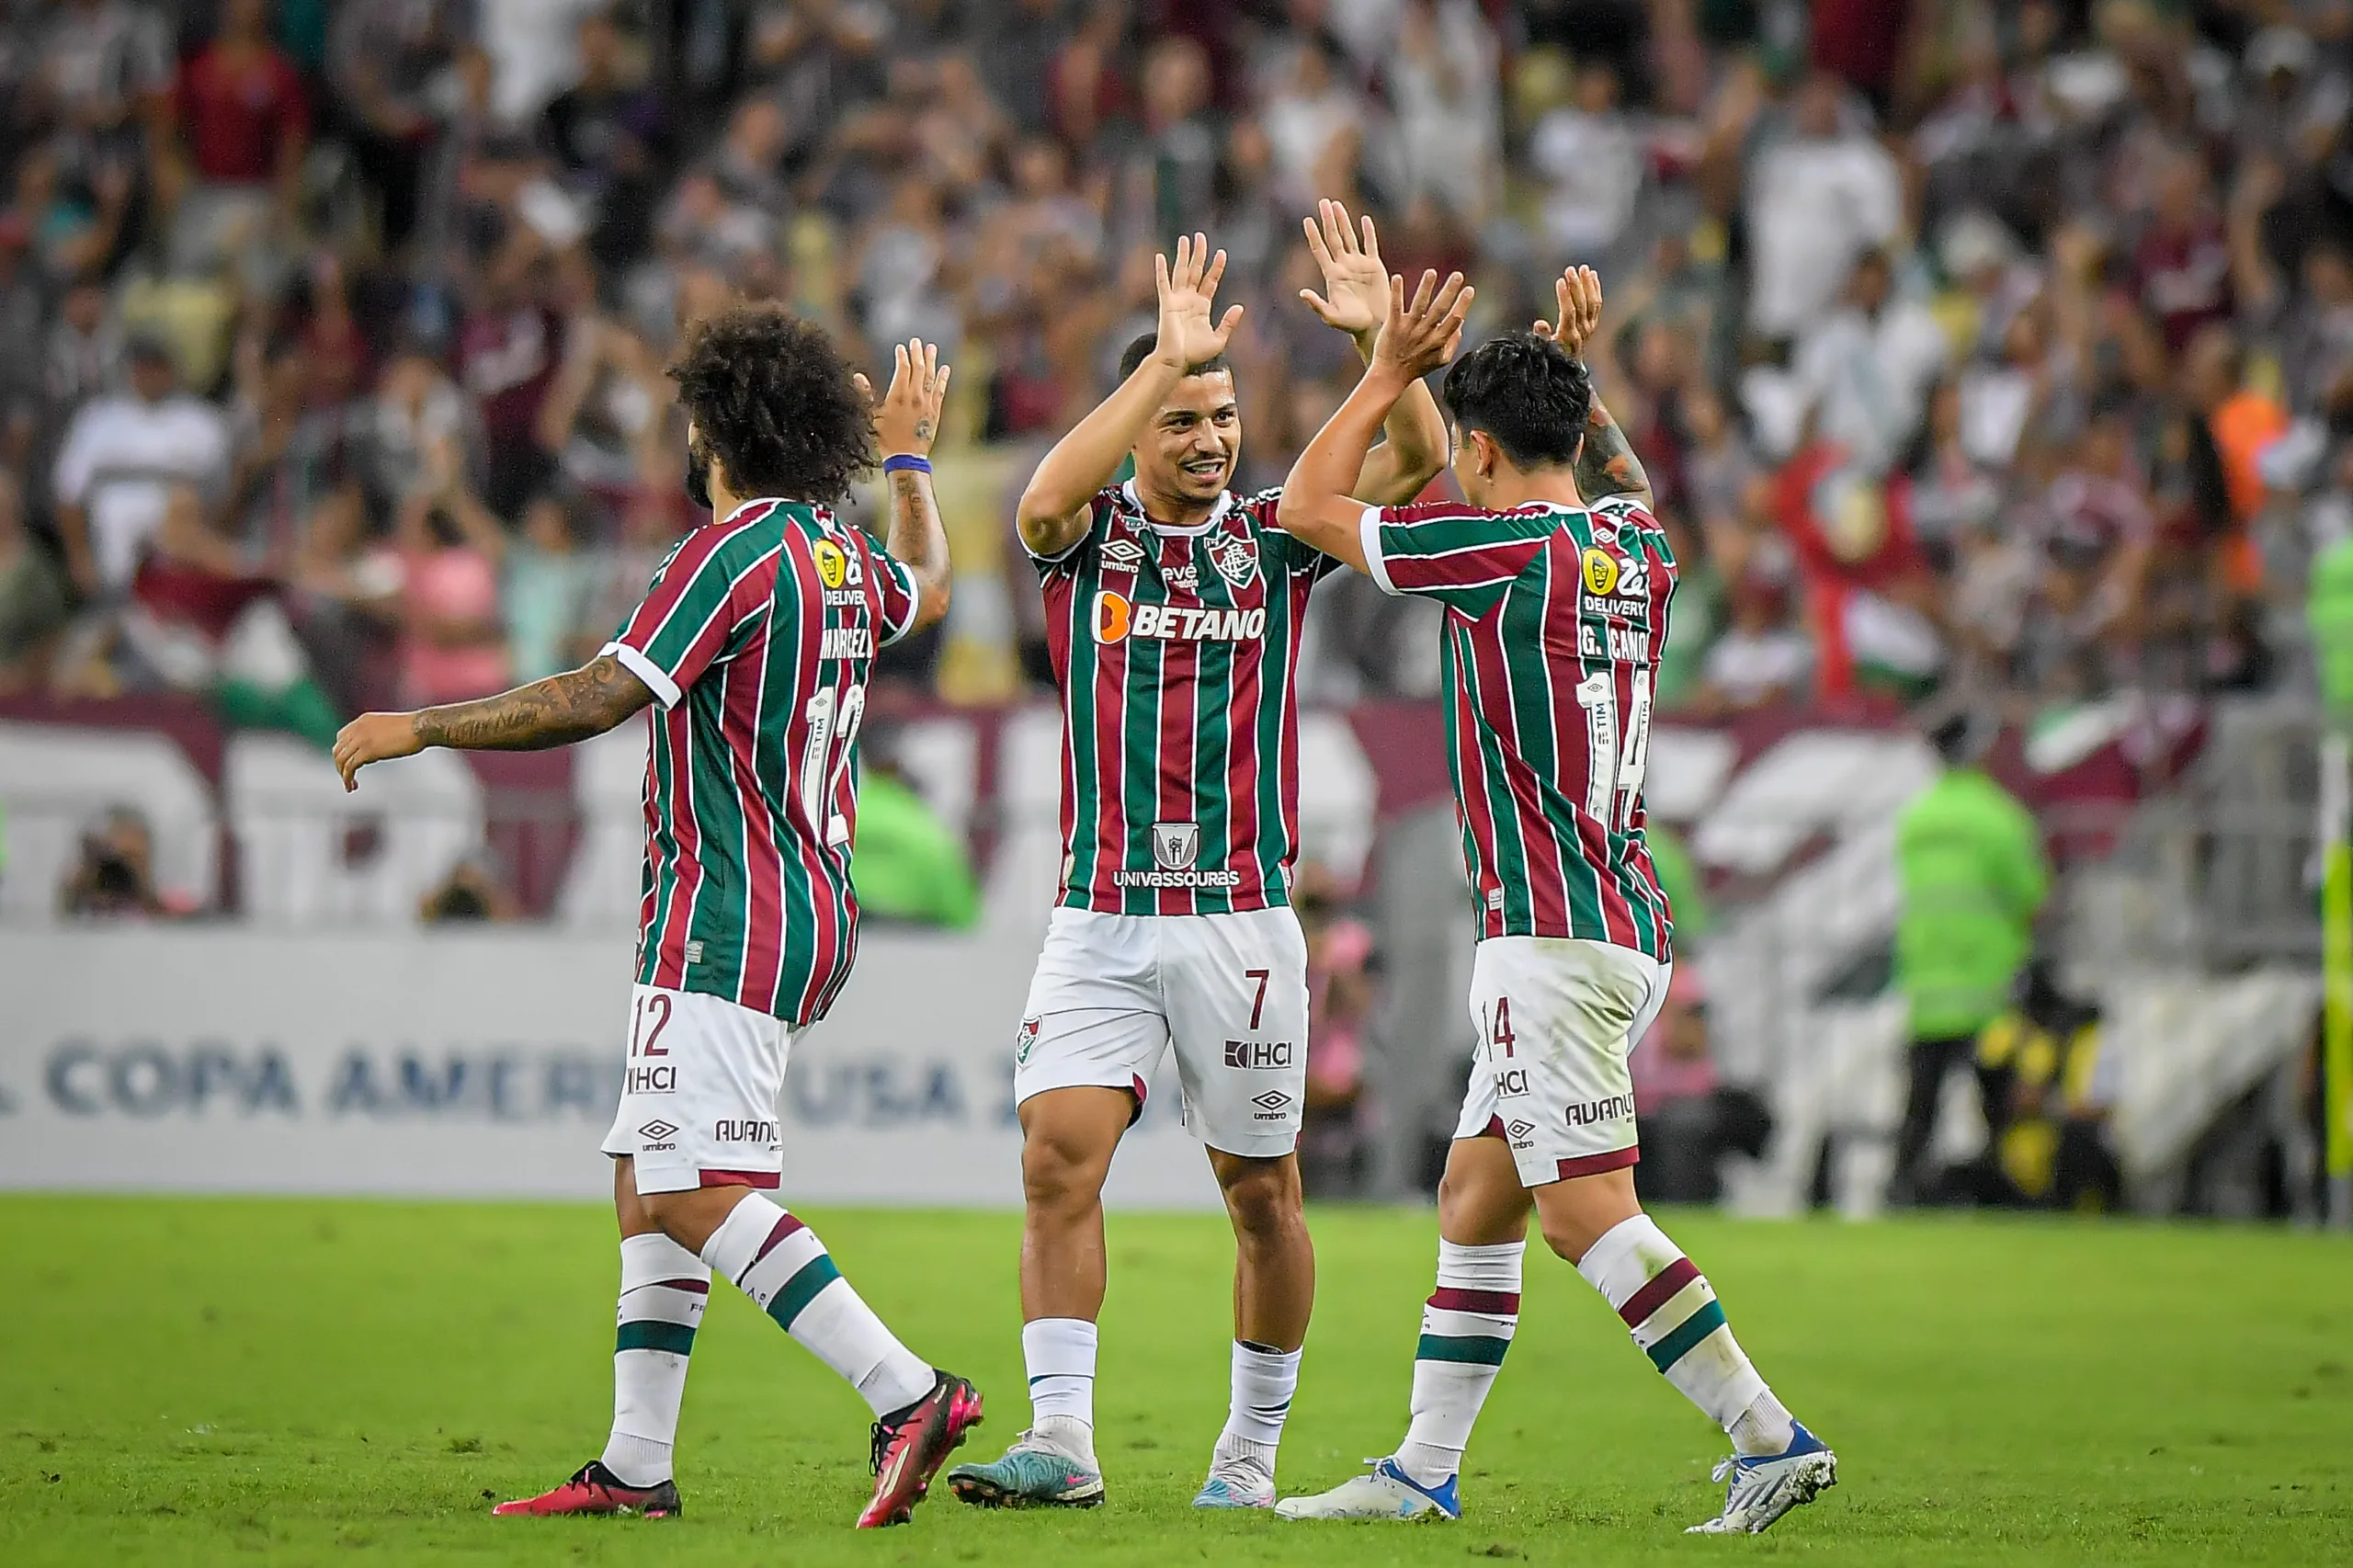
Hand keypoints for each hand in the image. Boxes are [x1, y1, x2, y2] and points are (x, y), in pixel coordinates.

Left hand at [331, 712, 423, 791]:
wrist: (421, 726)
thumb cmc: (415, 728)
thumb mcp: (390, 728)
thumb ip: (379, 735)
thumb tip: (379, 749)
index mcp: (363, 720)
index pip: (342, 737)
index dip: (343, 752)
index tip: (349, 764)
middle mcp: (358, 728)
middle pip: (338, 750)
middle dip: (340, 766)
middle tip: (348, 777)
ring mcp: (361, 739)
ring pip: (341, 760)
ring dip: (343, 775)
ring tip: (350, 786)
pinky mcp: (367, 751)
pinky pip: (349, 767)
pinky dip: (347, 778)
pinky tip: (353, 786)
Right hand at [859, 337, 951, 457]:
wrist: (906, 458)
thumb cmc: (885, 438)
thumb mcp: (871, 416)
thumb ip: (866, 394)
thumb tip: (857, 376)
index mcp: (898, 396)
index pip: (903, 369)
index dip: (902, 357)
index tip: (901, 347)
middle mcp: (915, 397)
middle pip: (918, 369)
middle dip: (917, 354)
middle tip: (917, 341)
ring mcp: (927, 404)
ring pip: (931, 377)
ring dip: (931, 361)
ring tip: (932, 348)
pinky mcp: (935, 412)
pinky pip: (941, 391)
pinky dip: (943, 379)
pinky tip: (946, 369)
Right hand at [1151, 232, 1243, 371]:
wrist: (1177, 361)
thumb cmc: (1195, 354)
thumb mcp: (1219, 339)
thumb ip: (1229, 323)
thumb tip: (1240, 307)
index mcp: (1202, 306)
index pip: (1211, 281)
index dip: (1216, 267)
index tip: (1222, 253)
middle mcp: (1189, 299)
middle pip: (1195, 271)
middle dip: (1199, 254)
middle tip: (1200, 236)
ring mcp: (1177, 300)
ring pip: (1181, 272)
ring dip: (1183, 255)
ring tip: (1185, 239)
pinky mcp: (1166, 303)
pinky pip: (1163, 283)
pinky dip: (1161, 270)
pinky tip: (1160, 256)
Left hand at [1299, 199, 1387, 339]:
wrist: (1375, 326)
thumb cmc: (1352, 325)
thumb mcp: (1332, 316)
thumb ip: (1317, 305)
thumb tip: (1302, 293)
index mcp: (1332, 275)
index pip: (1320, 250)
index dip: (1313, 235)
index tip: (1307, 219)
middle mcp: (1344, 266)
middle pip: (1333, 237)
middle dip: (1328, 220)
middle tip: (1323, 202)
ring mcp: (1359, 265)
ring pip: (1349, 237)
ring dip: (1343, 221)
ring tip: (1336, 205)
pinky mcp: (1374, 266)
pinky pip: (1370, 245)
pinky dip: (1368, 232)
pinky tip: (1364, 220)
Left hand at [1372, 269, 1474, 384]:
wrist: (1390, 377)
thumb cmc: (1416, 368)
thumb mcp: (1440, 360)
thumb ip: (1453, 343)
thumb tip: (1461, 323)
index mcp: (1439, 341)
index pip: (1454, 319)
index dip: (1463, 304)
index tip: (1469, 289)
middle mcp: (1425, 333)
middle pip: (1440, 309)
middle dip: (1450, 291)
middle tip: (1457, 275)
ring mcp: (1408, 329)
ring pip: (1419, 306)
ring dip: (1426, 288)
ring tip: (1431, 272)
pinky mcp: (1392, 327)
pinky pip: (1395, 307)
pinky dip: (1397, 293)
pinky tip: (1398, 277)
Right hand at [1532, 265, 1603, 357]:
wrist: (1570, 368)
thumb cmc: (1553, 358)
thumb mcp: (1544, 350)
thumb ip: (1542, 337)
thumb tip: (1540, 323)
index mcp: (1568, 337)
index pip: (1569, 312)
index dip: (1565, 296)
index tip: (1560, 281)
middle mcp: (1582, 331)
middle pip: (1581, 305)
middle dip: (1576, 286)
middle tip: (1569, 270)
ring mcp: (1590, 326)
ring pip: (1592, 302)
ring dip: (1588, 284)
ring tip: (1583, 268)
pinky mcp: (1594, 322)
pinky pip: (1597, 304)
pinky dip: (1595, 289)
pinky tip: (1592, 275)